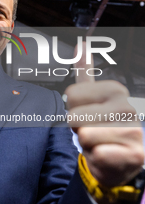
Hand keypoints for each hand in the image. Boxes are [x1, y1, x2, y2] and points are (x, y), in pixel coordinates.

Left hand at [65, 42, 143, 186]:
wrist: (118, 158)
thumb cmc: (100, 126)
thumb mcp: (92, 97)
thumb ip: (85, 71)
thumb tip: (80, 45)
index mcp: (115, 90)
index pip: (71, 95)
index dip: (73, 108)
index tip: (86, 113)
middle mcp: (127, 107)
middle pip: (74, 116)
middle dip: (78, 127)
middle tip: (92, 130)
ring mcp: (133, 132)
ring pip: (84, 136)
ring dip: (86, 144)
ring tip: (99, 142)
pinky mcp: (134, 155)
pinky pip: (97, 154)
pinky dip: (96, 158)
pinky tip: (107, 155)